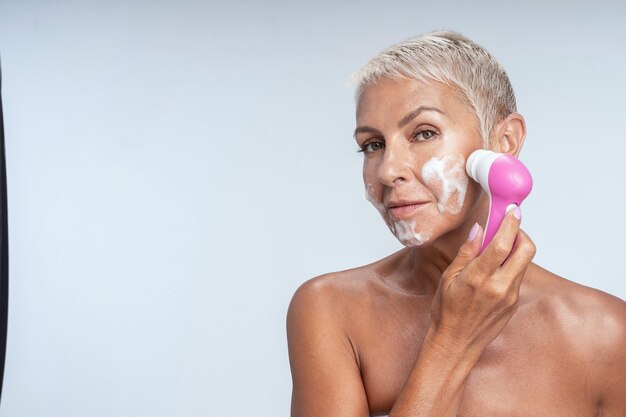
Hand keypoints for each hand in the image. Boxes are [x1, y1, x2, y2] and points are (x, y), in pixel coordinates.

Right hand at [428, 207, 536, 357]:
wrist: (455, 343)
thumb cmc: (446, 311)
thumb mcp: (448, 278)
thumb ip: (467, 252)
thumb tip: (479, 229)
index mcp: (479, 277)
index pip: (503, 243)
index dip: (511, 223)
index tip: (513, 210)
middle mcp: (499, 287)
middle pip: (526, 250)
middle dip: (521, 233)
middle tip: (508, 229)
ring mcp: (510, 296)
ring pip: (524, 263)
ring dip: (515, 250)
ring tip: (496, 250)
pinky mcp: (514, 304)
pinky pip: (518, 277)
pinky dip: (510, 267)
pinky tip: (494, 271)